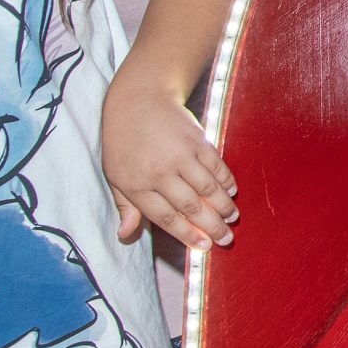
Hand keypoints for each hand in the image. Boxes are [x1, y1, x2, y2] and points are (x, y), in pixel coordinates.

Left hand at [102, 77, 237, 248]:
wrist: (138, 100)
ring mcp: (180, 155)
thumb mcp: (115, 176)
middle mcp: (159, 172)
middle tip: (226, 239)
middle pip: (191, 207)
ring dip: (224, 206)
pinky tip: (231, 191)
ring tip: (232, 218)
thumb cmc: (123, 142)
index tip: (204, 247)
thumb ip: (126, 207)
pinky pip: (217, 166)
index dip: (188, 235)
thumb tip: (125, 234)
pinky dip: (226, 181)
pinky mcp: (197, 140)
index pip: (166, 218)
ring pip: (208, 188)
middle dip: (212, 226)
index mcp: (136, 185)